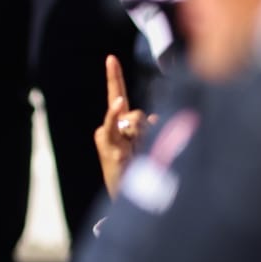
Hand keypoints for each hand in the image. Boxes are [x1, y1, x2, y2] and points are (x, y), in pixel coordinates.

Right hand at [93, 55, 150, 198]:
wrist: (132, 203)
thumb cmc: (143, 174)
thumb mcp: (149, 146)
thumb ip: (151, 127)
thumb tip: (153, 118)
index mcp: (119, 127)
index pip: (118, 95)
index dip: (114, 76)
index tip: (110, 57)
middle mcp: (111, 129)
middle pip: (137, 114)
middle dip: (148, 129)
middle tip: (147, 152)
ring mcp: (107, 138)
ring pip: (135, 120)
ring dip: (145, 136)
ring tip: (142, 159)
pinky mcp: (107, 147)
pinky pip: (111, 125)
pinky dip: (114, 114)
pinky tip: (119, 103)